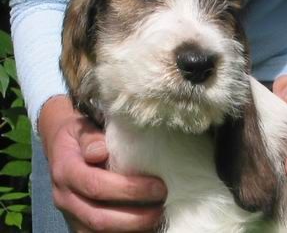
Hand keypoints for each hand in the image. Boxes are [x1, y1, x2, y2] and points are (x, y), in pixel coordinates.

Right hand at [39, 95, 166, 231]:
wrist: (61, 146)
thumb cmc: (79, 134)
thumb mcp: (82, 128)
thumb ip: (90, 138)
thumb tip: (100, 152)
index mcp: (66, 171)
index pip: (97, 186)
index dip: (129, 190)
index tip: (158, 186)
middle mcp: (65, 197)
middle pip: (99, 218)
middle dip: (135, 218)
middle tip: (162, 207)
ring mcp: (70, 214)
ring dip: (130, 230)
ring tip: (157, 218)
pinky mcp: (78, 223)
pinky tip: (144, 226)